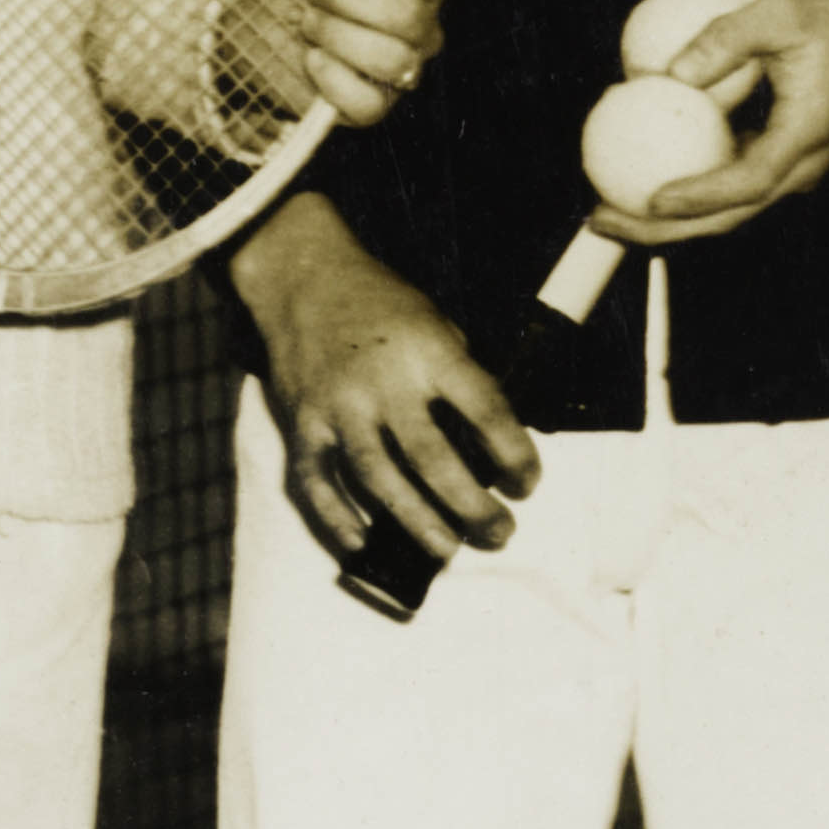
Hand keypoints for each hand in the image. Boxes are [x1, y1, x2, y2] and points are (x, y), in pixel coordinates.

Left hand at [221, 0, 449, 134]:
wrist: (247, 18)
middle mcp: (421, 30)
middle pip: (404, 13)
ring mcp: (397, 72)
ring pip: (391, 58)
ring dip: (334, 33)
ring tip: (306, 23)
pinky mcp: (367, 108)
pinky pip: (368, 104)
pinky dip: (332, 79)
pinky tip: (309, 59)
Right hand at [233, 192, 540, 573]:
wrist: (304, 278)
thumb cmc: (381, 304)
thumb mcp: (437, 324)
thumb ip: (458, 377)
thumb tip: (485, 444)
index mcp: (428, 352)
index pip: (484, 410)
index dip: (514, 453)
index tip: (527, 483)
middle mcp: (382, 383)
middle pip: (433, 459)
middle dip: (472, 506)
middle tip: (499, 533)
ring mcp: (337, 407)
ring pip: (379, 480)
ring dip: (417, 522)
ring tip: (446, 550)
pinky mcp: (302, 424)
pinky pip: (317, 482)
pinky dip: (337, 519)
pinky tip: (363, 545)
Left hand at [603, 0, 828, 241]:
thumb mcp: (781, 7)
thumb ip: (727, 37)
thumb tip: (670, 71)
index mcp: (806, 134)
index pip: (750, 181)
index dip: (701, 197)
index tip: (653, 200)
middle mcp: (801, 165)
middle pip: (728, 216)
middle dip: (662, 231)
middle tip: (600, 220)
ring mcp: (790, 168)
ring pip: (724, 210)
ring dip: (665, 221)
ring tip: (603, 213)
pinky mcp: (777, 159)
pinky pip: (725, 185)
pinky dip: (682, 189)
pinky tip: (633, 176)